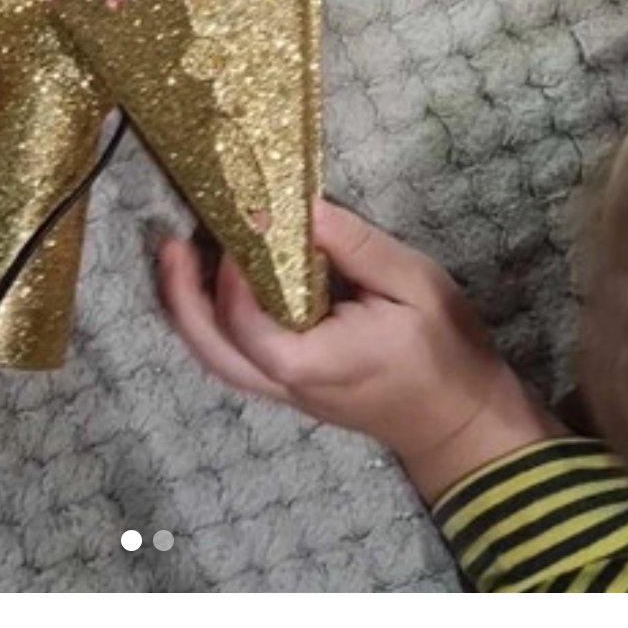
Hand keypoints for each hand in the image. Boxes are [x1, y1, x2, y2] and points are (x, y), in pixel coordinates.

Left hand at [157, 202, 560, 502]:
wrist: (457, 420)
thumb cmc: (444, 350)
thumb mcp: (415, 283)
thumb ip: (356, 246)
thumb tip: (303, 207)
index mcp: (318, 363)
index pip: (249, 327)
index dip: (233, 278)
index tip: (244, 226)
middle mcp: (290, 385)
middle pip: (212, 352)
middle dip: (180, 297)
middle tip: (170, 242)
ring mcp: (286, 393)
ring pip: (216, 360)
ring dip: (188, 311)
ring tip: (178, 257)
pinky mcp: (290, 387)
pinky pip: (235, 359)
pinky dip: (213, 324)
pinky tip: (212, 285)